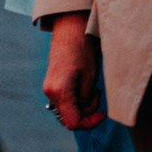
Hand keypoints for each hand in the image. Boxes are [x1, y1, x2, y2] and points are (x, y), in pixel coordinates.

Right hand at [43, 15, 103, 130]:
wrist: (71, 28)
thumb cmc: (83, 49)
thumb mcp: (90, 77)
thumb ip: (85, 99)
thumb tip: (83, 112)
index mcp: (60, 91)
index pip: (72, 122)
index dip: (89, 123)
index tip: (102, 115)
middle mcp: (50, 92)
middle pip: (69, 118)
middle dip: (86, 111)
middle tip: (97, 93)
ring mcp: (49, 88)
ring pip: (67, 109)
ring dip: (82, 104)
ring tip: (92, 87)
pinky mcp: (52, 83)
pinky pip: (65, 100)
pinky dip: (76, 98)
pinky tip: (84, 85)